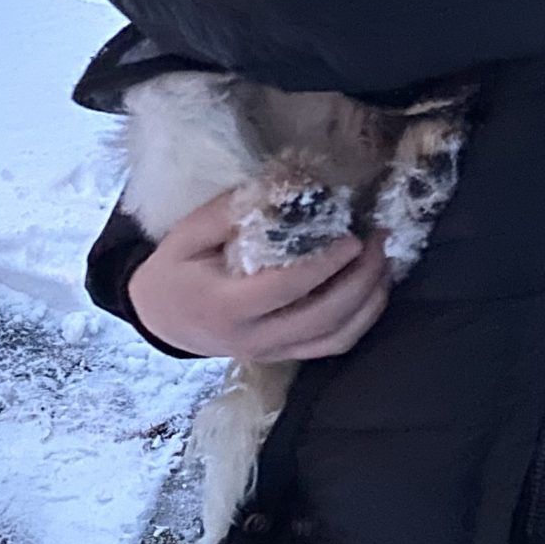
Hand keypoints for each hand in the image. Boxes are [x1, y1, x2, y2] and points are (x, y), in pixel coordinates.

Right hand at [126, 188, 390, 360]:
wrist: (160, 320)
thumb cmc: (175, 271)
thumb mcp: (187, 234)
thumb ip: (229, 212)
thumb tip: (281, 187)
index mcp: (226, 307)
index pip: (285, 288)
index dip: (324, 264)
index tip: (351, 237)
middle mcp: (253, 339)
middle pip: (322, 318)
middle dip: (360, 280)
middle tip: (377, 242)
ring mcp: (272, 353)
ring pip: (335, 338)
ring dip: (370, 302)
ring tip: (384, 261)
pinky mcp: (284, 356)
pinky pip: (332, 346)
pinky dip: (362, 320)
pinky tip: (373, 290)